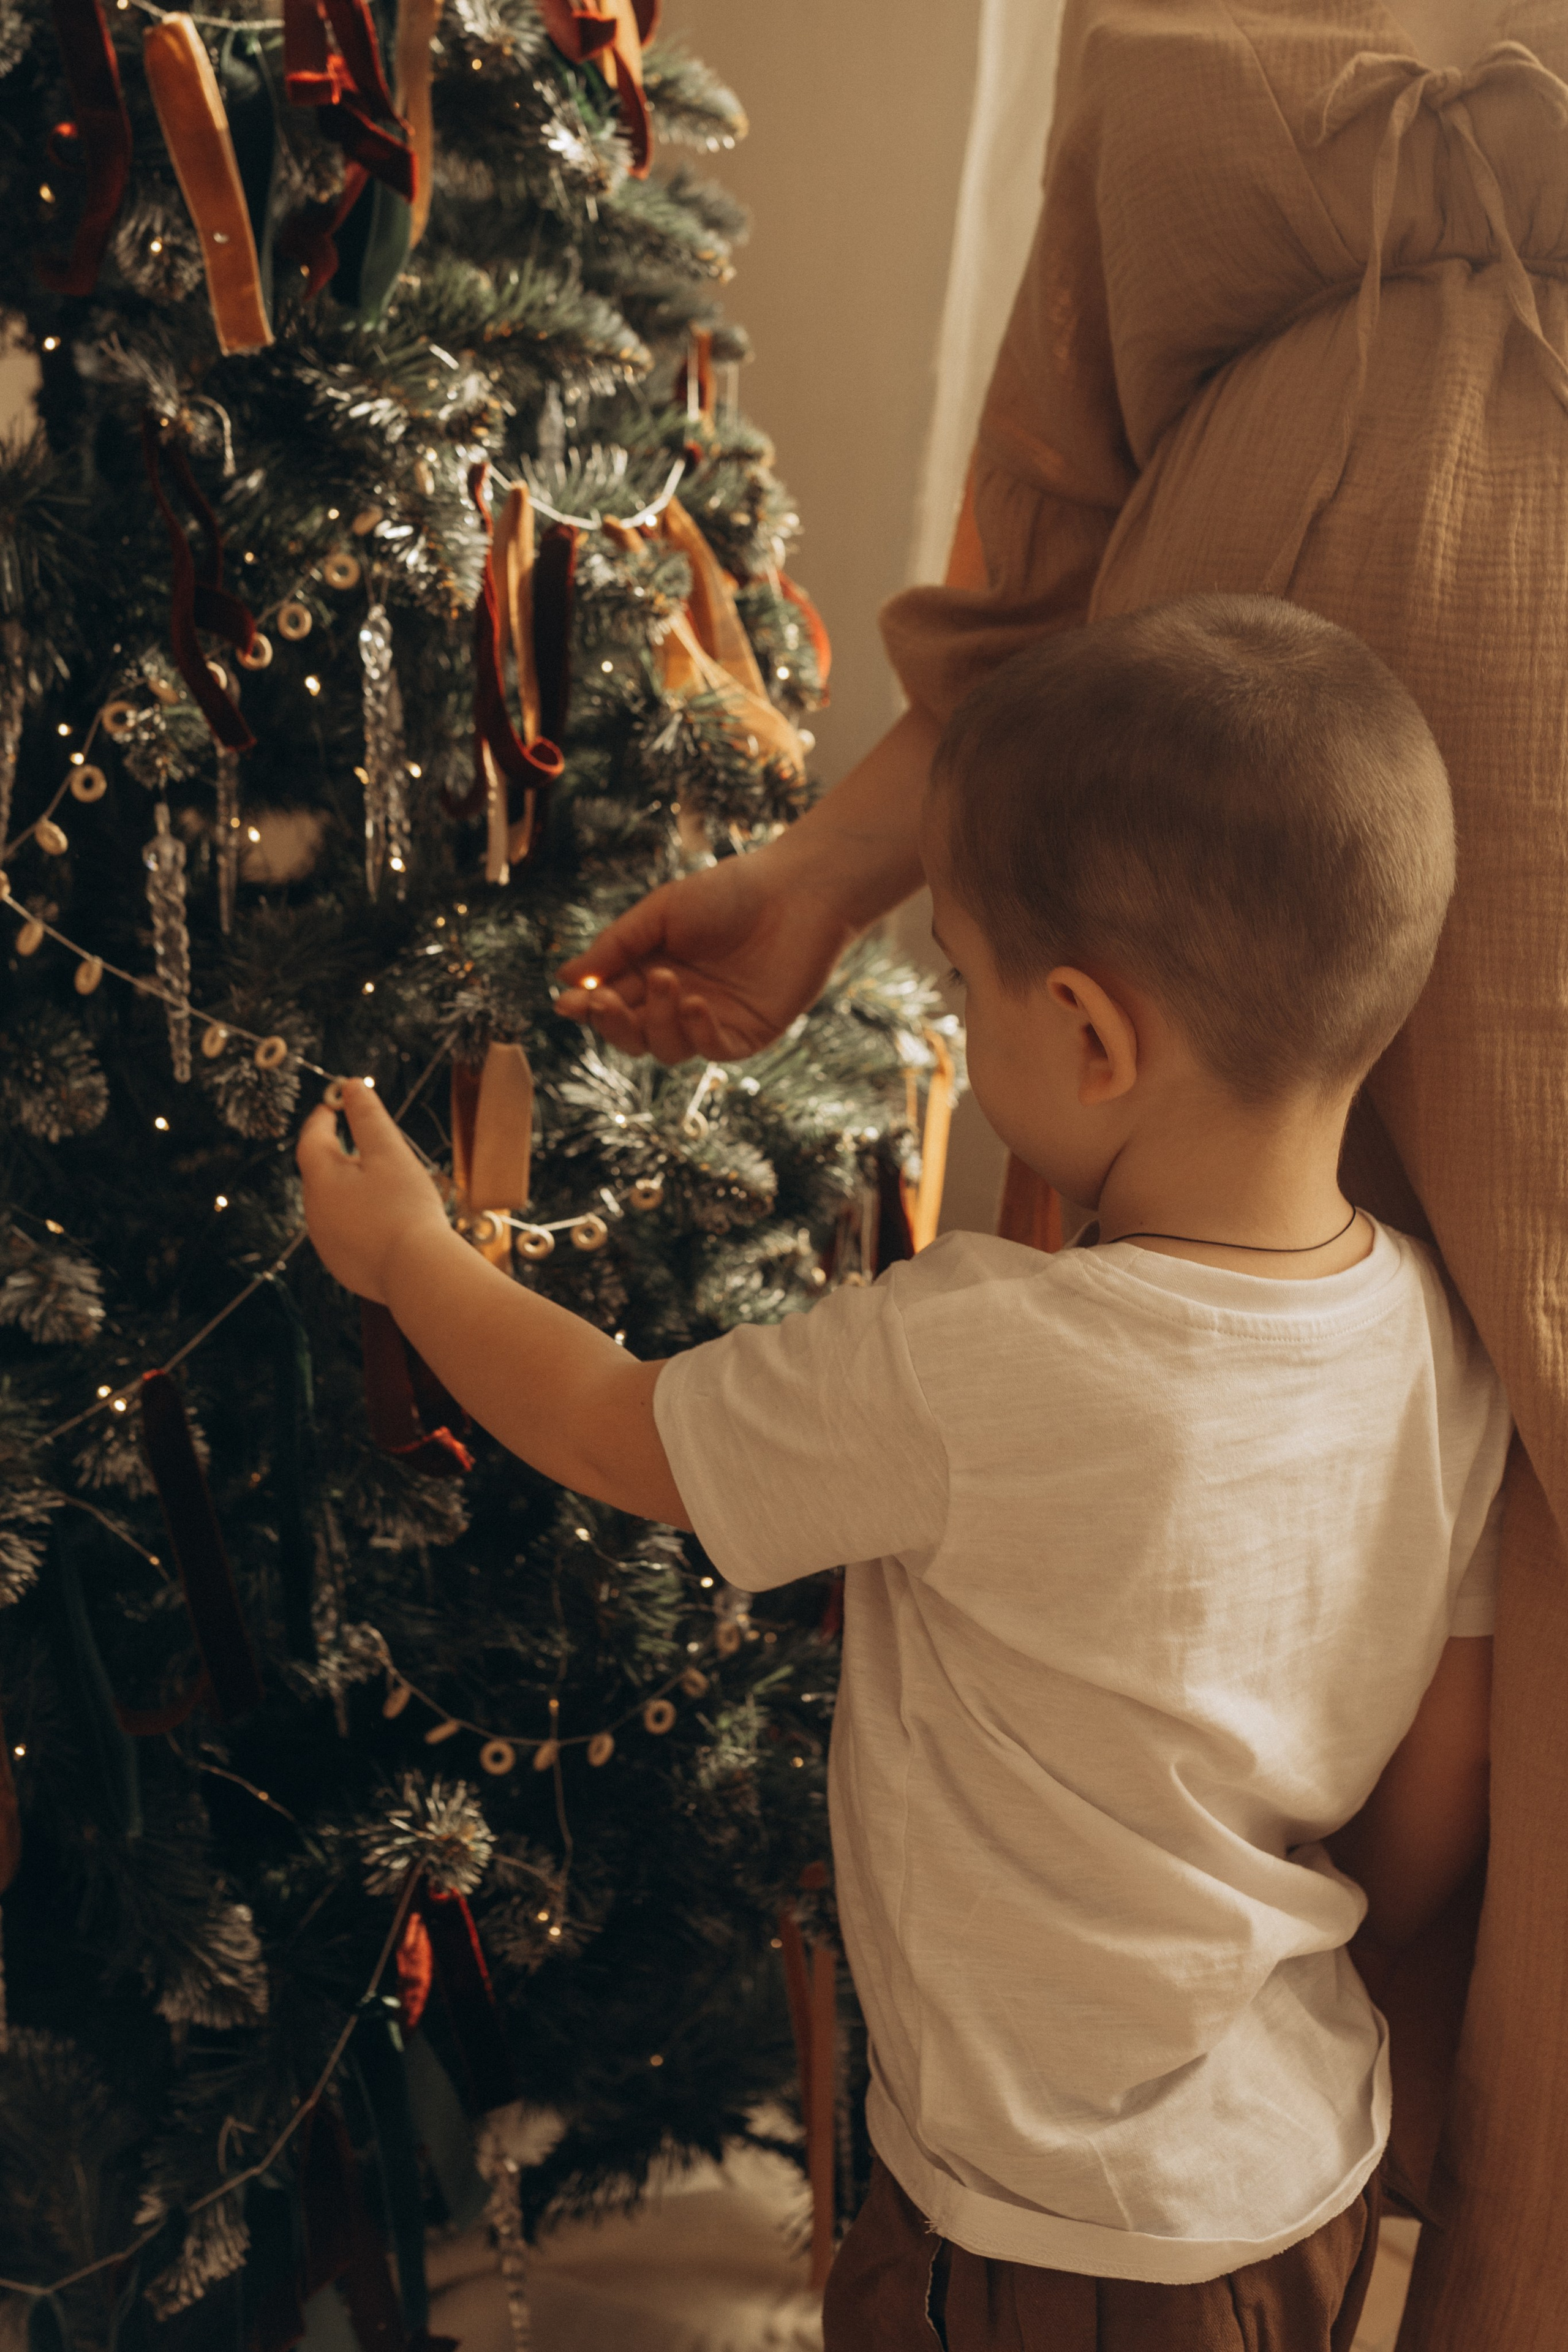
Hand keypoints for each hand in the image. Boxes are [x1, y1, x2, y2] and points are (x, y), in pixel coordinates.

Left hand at [296, 1080, 453, 1302]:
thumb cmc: (405, 1208)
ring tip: (384, 1184)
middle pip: (321, 1172)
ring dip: (351, 1189)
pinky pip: (346, 1232)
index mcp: (320, 1180)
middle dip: (341, 1154)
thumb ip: (367, 1117)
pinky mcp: (341, 1265)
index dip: (322, 1116)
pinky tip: (386, 1220)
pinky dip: (360, 1219)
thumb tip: (350, 1085)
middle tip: (367, 1142)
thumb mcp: (389, 1152)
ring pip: (333, 1204)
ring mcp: (325, 1243)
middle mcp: (314, 1213)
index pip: (311, 1138)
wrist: (417, 1272)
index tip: (334, 1102)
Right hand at [555, 845, 855, 1064]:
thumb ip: (615, 946)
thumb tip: (563, 978)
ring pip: (666, 1048)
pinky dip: (697, 1031)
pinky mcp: (747, 1034)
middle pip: (631, 1035)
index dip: (588, 1008)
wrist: (795, 892)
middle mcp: (676, 1002)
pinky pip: (711, 1050)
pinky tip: (695, 1003)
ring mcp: (711, 1021)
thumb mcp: (660, 912)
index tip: (567, 1004)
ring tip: (668, 981)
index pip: (609, 1002)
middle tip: (604, 1001)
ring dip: (657, 1021)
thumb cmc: (729, 893)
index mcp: (650, 971)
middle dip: (613, 1023)